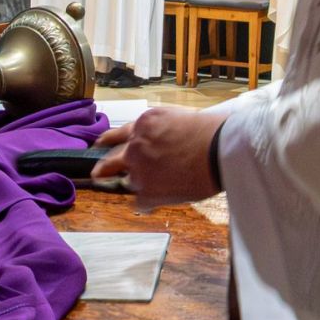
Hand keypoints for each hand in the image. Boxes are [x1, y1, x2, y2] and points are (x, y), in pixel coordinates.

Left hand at [92, 107, 227, 209]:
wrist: (221, 149)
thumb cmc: (211, 131)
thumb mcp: (179, 117)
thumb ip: (159, 130)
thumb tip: (155, 142)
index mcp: (144, 124)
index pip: (117, 135)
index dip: (106, 142)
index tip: (98, 147)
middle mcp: (135, 146)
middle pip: (110, 161)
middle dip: (104, 169)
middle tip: (98, 174)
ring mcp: (139, 170)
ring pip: (130, 181)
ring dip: (142, 184)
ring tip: (166, 183)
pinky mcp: (147, 192)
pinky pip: (141, 201)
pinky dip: (150, 202)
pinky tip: (165, 196)